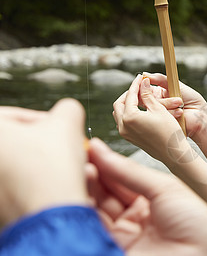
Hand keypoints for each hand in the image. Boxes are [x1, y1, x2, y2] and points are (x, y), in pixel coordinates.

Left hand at [0, 99, 88, 225]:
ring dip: (46, 164)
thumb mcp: (67, 122)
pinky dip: (38, 184)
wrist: (48, 216)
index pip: (19, 117)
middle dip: (47, 145)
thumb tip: (67, 112)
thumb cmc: (49, 171)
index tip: (62, 131)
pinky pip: (20, 187)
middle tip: (65, 149)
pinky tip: (56, 186)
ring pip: (21, 166)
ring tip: (66, 170)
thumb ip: (67, 109)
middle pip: (19, 143)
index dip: (48, 121)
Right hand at [87, 138, 206, 255]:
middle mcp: (135, 218)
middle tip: (79, 154)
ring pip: (96, 209)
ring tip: (80, 166)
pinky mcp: (115, 249)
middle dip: (93, 173)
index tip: (90, 146)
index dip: (106, 163)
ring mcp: (124, 235)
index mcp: (152, 201)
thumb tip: (100, 150)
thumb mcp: (166, 188)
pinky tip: (82, 188)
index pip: (121, 178)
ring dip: (87, 187)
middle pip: (105, 193)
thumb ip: (130, 171)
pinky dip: (85, 206)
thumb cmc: (200, 226)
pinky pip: (95, 226)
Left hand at [112, 74, 194, 164]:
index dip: (135, 84)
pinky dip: (128, 113)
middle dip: (128, 94)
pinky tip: (140, 109)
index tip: (140, 77)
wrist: (173, 153)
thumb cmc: (169, 131)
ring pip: (119, 113)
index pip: (129, 96)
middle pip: (119, 104)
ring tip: (139, 97)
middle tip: (138, 87)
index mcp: (130, 117)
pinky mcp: (129, 138)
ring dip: (127, 104)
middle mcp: (123, 126)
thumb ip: (147, 94)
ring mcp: (125, 134)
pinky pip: (123, 122)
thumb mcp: (158, 109)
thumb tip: (142, 82)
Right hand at [141, 73, 206, 140]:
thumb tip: (145, 74)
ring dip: (168, 103)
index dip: (143, 85)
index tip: (143, 81)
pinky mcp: (162, 121)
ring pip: (153, 106)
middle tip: (174, 96)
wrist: (201, 116)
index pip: (145, 89)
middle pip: (146, 98)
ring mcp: (159, 113)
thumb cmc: (192, 100)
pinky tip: (180, 112)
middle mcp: (158, 103)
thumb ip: (160, 79)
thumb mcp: (177, 85)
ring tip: (181, 103)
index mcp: (160, 93)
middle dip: (162, 96)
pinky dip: (171, 112)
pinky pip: (159, 115)